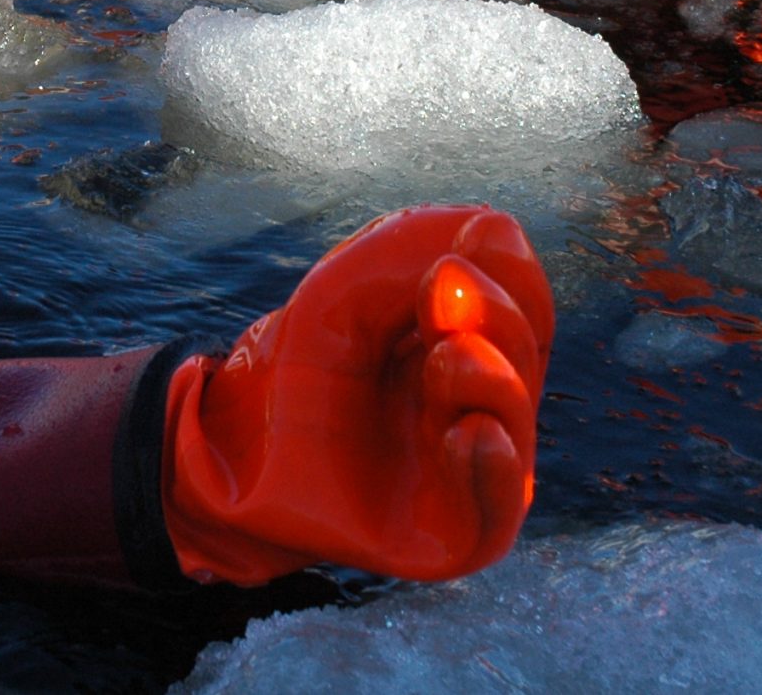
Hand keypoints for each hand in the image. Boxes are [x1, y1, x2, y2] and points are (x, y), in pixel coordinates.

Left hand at [161, 205, 551, 585]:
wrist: (236, 451)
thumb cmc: (299, 366)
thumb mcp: (344, 290)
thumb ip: (406, 250)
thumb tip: (495, 228)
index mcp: (472, 344)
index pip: (523, 303)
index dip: (507, 272)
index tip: (464, 248)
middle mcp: (485, 404)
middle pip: (525, 353)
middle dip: (495, 317)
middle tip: (444, 287)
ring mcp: (474, 468)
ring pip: (515, 421)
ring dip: (491, 379)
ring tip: (448, 357)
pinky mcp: (453, 533)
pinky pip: (498, 510)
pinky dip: (494, 468)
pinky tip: (472, 432)